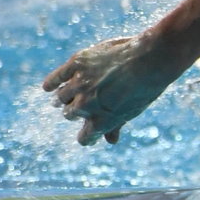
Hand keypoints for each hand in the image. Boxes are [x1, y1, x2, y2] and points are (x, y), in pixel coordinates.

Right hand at [42, 35, 173, 144]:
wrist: (151, 58)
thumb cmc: (146, 86)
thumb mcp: (133, 109)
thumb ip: (117, 124)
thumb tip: (111, 141)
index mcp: (102, 122)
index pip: (85, 137)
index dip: (87, 135)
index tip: (89, 131)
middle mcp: (86, 106)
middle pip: (70, 114)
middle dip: (77, 111)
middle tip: (86, 102)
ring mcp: (80, 84)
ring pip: (62, 97)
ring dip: (65, 97)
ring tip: (68, 95)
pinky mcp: (76, 64)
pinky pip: (56, 77)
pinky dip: (51, 83)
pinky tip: (48, 87)